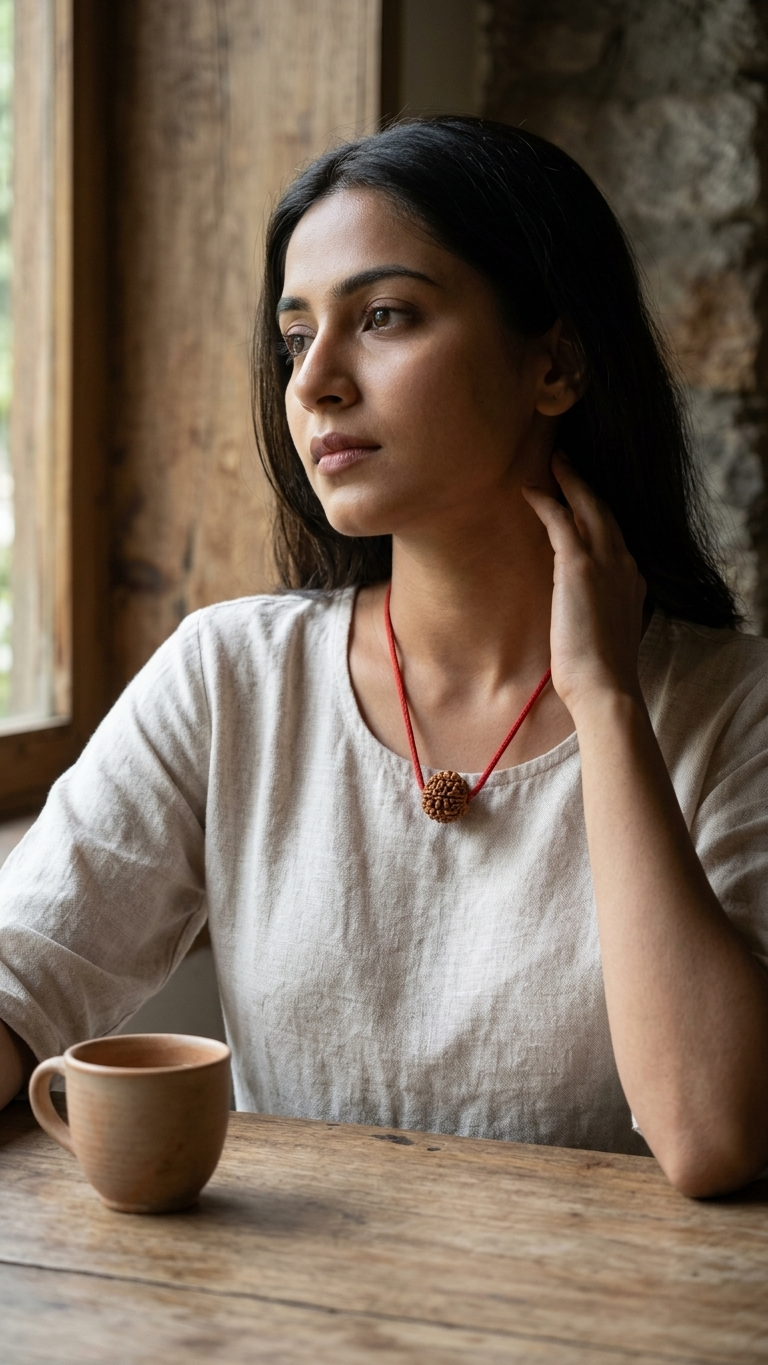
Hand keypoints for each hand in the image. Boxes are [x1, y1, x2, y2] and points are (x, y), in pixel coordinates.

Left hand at [522, 453, 645, 720]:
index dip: (600, 514)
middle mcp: (625, 565)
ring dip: (570, 481)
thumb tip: (583, 613)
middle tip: (568, 462)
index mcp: (632, 582)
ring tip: (555, 461)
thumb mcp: (606, 634)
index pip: (616, 537)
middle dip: (587, 485)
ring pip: (590, 508)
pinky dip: (547, 502)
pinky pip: (563, 521)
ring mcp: (606, 563)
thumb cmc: (601, 673)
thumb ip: (600, 613)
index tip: (585, 499)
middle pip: (606, 512)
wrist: (605, 687)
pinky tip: (531, 491)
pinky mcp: (580, 567)